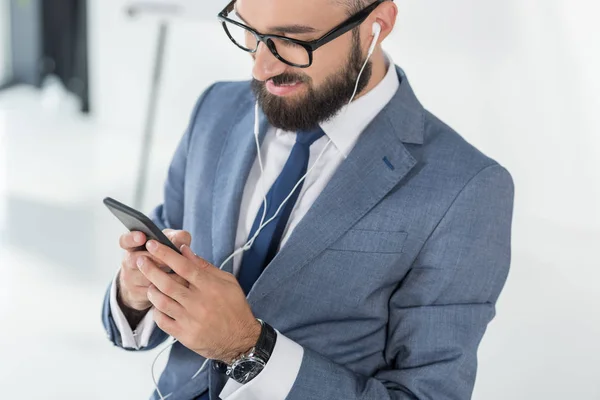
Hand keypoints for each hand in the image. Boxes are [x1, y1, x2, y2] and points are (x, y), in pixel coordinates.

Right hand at [117, 229, 189, 310]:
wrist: (147, 285)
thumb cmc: (161, 259)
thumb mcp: (166, 245)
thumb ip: (174, 238)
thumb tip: (182, 237)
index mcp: (133, 247)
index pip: (126, 240)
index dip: (132, 238)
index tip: (142, 237)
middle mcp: (128, 262)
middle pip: (135, 259)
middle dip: (154, 259)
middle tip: (168, 259)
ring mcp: (131, 279)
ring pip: (145, 277)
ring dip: (163, 275)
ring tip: (179, 273)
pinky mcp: (137, 294)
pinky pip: (151, 292)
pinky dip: (166, 289)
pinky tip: (178, 287)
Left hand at [137, 240, 261, 362]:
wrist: (240, 340)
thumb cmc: (234, 307)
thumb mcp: (227, 282)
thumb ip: (205, 266)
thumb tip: (185, 250)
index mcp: (210, 286)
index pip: (183, 265)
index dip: (165, 254)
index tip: (152, 244)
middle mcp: (198, 302)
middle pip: (167, 283)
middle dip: (150, 269)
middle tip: (140, 260)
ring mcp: (190, 320)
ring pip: (162, 302)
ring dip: (151, 291)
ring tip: (149, 284)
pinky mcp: (184, 335)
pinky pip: (162, 321)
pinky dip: (156, 311)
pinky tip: (157, 305)